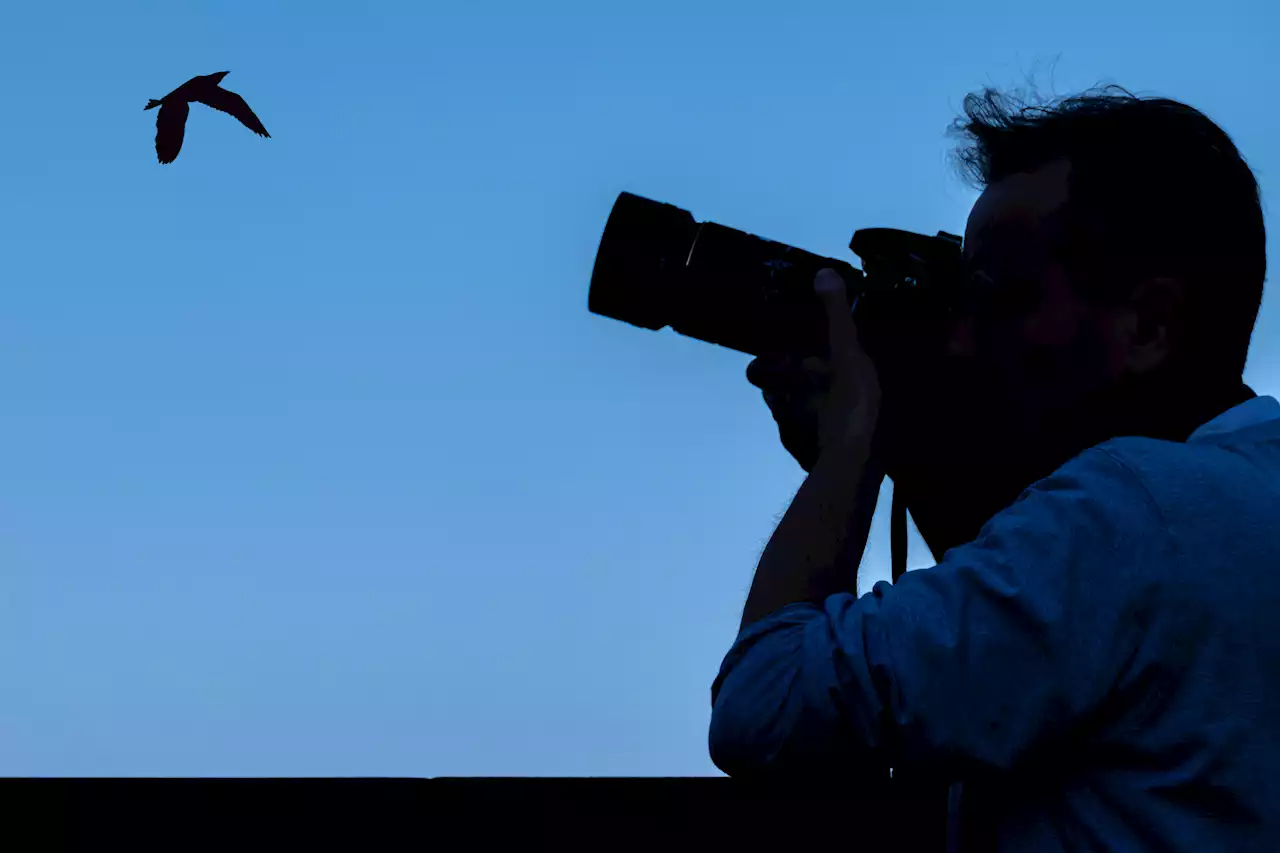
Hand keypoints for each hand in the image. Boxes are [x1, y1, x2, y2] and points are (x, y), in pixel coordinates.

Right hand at [747, 269, 881, 471]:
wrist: (848, 463)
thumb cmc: (851, 406)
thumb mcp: (845, 353)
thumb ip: (836, 315)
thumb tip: (825, 271)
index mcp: (861, 379)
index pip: (836, 359)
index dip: (813, 354)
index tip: (788, 350)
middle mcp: (853, 402)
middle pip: (817, 383)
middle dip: (793, 377)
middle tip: (766, 374)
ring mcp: (838, 427)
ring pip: (807, 406)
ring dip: (788, 398)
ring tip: (770, 395)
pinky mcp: (825, 448)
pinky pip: (804, 428)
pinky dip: (789, 420)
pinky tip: (778, 416)